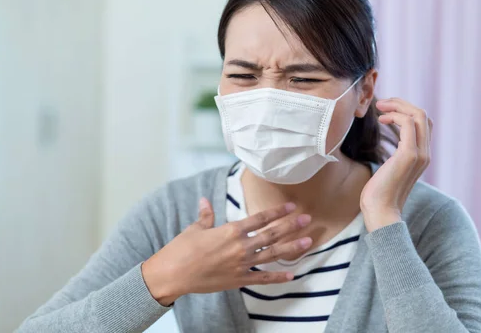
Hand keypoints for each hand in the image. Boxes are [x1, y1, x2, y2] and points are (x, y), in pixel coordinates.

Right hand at [142, 198, 312, 305]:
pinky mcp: (238, 280)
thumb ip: (206, 215)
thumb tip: (205, 200)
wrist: (172, 274)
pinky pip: (262, 278)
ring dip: (291, 247)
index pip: (260, 218)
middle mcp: (240, 246)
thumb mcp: (195, 228)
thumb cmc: (181, 249)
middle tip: (308, 220)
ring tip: (307, 241)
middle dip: (291, 226)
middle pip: (271, 234)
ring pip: (272, 254)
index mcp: (231, 230)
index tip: (292, 207)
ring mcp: (241, 264)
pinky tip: (291, 275)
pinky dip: (276, 277)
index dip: (277, 212)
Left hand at [360, 98, 432, 231]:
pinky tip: (381, 119)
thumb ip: (395, 159)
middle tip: (382, 103)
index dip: (406, 111)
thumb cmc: (380, 194)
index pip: (423, 124)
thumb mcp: (390, 171)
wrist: (380, 212)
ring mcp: (419, 154)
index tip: (386, 112)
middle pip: (423, 115)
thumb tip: (388, 152)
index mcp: (422, 156)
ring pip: (418, 115)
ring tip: (380, 108)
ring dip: (398, 106)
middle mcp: (425, 153)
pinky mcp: (409, 155)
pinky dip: (395, 116)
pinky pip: (408, 123)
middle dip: (402, 104)